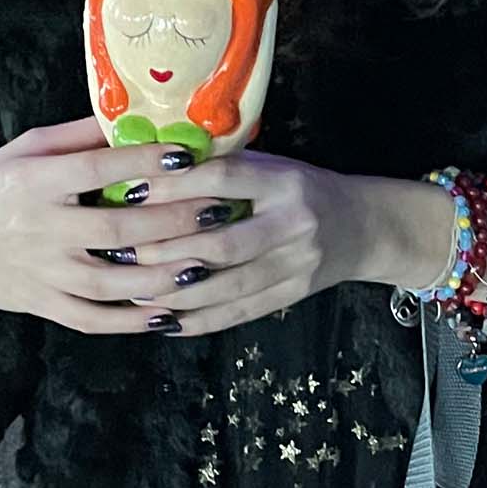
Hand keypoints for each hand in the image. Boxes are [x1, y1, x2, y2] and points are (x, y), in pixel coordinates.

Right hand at [0, 117, 244, 335]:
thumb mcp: (27, 149)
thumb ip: (80, 136)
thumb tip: (138, 113)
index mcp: (36, 181)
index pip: (97, 169)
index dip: (143, 162)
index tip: (186, 156)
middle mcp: (41, 228)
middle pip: (116, 229)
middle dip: (172, 222)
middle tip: (218, 211)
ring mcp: (43, 273)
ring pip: (111, 281)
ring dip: (162, 276)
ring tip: (205, 264)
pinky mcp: (43, 305)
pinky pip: (93, 319)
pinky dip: (131, 321)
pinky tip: (169, 312)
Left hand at [107, 150, 381, 337]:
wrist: (361, 226)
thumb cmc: (300, 188)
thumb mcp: (271, 166)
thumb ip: (224, 170)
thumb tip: (152, 173)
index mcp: (285, 181)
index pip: (224, 180)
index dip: (176, 187)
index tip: (132, 192)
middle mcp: (294, 223)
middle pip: (223, 243)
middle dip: (168, 251)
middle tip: (124, 253)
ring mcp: (297, 264)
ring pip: (228, 286)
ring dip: (177, 293)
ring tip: (136, 293)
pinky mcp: (294, 295)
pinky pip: (240, 313)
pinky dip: (200, 320)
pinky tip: (167, 321)